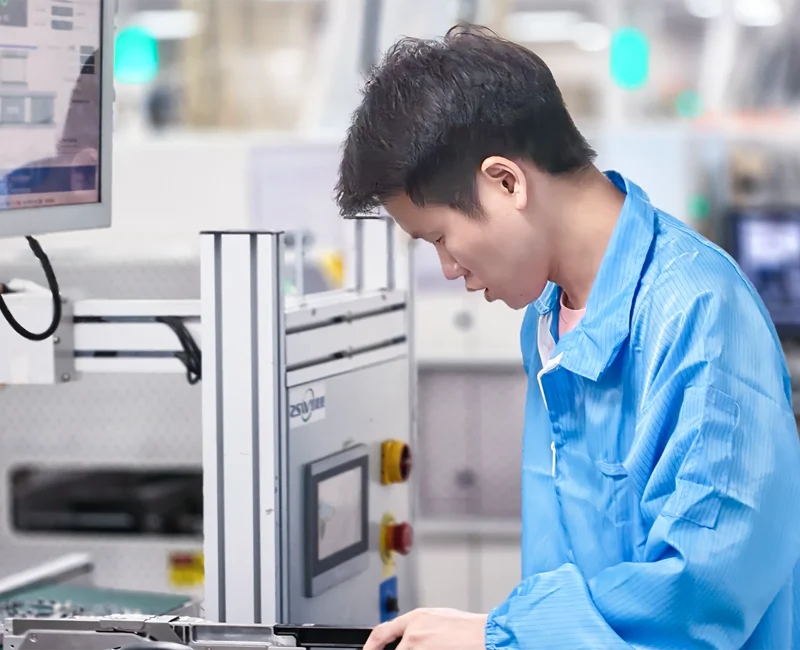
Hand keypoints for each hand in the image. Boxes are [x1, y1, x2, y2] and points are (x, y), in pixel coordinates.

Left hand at [364, 608, 487, 649]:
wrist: (484, 635)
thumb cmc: (467, 628)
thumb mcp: (437, 619)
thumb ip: (418, 627)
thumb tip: (407, 637)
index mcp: (415, 618)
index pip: (381, 632)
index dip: (370, 646)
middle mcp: (413, 633)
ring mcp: (419, 647)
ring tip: (436, 647)